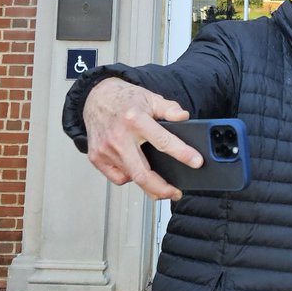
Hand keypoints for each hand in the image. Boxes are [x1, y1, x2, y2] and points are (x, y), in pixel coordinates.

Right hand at [82, 78, 202, 198]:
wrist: (95, 97)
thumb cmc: (123, 98)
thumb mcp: (150, 97)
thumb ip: (169, 108)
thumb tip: (184, 117)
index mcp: (135, 120)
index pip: (163, 141)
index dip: (182, 154)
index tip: (196, 162)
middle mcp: (119, 137)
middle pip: (143, 173)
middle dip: (162, 189)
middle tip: (175, 193)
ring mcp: (106, 150)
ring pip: (131, 177)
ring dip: (148, 184)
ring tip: (159, 182)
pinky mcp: (97, 158)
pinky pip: (118, 177)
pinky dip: (130, 177)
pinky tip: (136, 169)